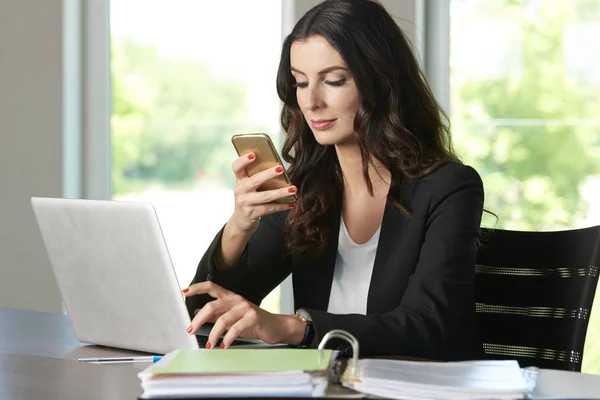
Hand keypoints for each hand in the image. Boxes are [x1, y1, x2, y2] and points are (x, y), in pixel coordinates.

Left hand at [182, 281, 304, 347]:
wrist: (275, 326)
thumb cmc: (252, 322)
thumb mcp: (231, 318)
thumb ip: (215, 316)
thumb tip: (196, 315)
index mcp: (230, 297)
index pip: (211, 287)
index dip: (197, 288)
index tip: (184, 291)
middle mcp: (236, 299)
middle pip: (212, 305)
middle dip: (198, 319)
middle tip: (191, 330)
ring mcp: (245, 307)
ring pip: (222, 319)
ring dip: (213, 334)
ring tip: (209, 345)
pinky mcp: (253, 317)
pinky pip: (235, 328)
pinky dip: (227, 339)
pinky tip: (223, 346)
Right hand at [229, 153, 295, 234]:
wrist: (241, 221)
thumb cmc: (249, 199)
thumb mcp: (248, 188)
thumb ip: (257, 177)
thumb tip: (280, 168)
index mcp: (240, 181)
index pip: (237, 168)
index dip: (243, 160)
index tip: (253, 154)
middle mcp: (240, 190)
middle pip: (255, 180)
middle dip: (268, 174)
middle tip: (281, 168)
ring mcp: (245, 203)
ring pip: (265, 196)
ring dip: (281, 192)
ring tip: (293, 189)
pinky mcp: (251, 214)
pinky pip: (269, 208)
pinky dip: (282, 206)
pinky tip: (291, 203)